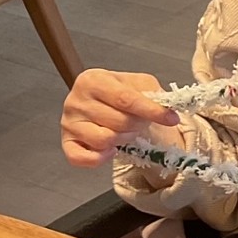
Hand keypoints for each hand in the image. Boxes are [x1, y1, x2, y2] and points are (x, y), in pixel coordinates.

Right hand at [61, 69, 183, 166]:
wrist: (103, 102)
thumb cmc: (121, 93)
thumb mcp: (140, 84)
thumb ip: (153, 93)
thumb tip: (167, 108)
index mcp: (93, 80)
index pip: (125, 99)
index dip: (151, 111)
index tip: (171, 119)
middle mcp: (76, 100)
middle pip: (118, 121)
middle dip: (137, 125)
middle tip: (141, 122)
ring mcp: (68, 123)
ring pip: (104, 140)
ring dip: (123, 139)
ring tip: (126, 132)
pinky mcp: (66, 143)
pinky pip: (82, 158)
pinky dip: (100, 158)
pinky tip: (110, 149)